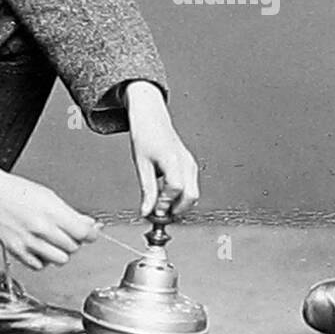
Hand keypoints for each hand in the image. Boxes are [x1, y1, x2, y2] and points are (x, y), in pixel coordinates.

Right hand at [0, 145, 98, 269]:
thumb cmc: (15, 191)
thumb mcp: (48, 196)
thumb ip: (70, 213)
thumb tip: (88, 224)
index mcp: (51, 211)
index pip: (83, 233)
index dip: (91, 234)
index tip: (91, 233)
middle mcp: (41, 228)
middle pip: (73, 247)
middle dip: (74, 240)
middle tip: (68, 232)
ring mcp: (28, 242)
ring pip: (60, 260)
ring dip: (61, 252)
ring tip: (55, 241)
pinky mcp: (17, 251)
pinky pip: (39, 266)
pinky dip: (43, 260)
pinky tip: (40, 248)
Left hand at [123, 81, 199, 216]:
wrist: (151, 119)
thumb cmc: (145, 136)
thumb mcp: (141, 165)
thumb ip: (146, 190)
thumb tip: (146, 211)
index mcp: (172, 159)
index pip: (176, 189)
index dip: (165, 203)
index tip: (154, 211)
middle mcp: (186, 162)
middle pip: (190, 195)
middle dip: (176, 210)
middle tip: (159, 214)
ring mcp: (190, 164)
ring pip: (193, 193)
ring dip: (178, 204)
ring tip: (160, 205)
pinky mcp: (190, 165)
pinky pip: (190, 186)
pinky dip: (180, 196)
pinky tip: (166, 196)